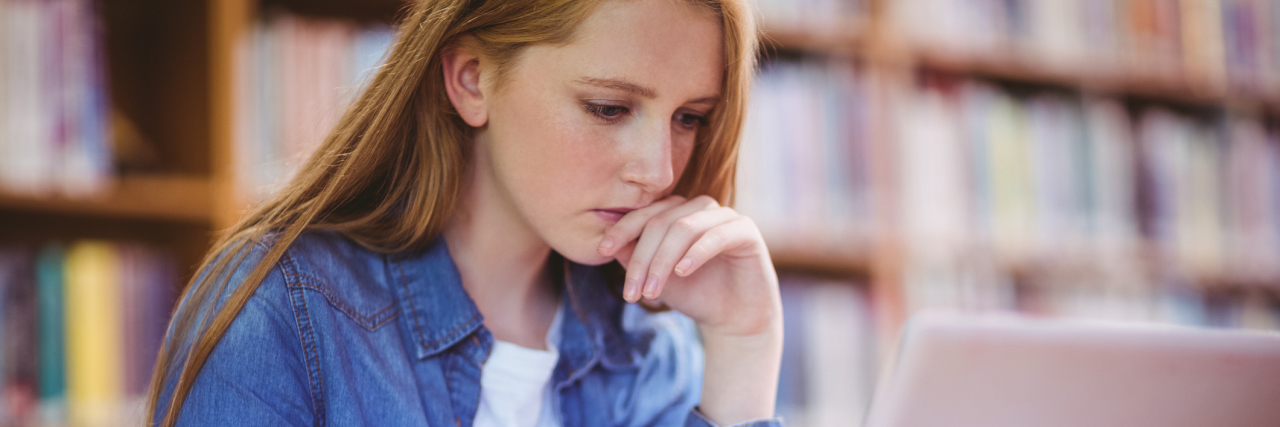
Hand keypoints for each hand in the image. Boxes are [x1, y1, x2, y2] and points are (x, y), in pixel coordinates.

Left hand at [596, 195, 780, 337]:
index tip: (603, 250)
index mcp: (678, 213)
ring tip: (652, 290)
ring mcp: (725, 217)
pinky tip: (682, 273)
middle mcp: (701, 208)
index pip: (645, 214)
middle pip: (661, 222)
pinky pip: (717, 235)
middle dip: (642, 258)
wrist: (734, 320)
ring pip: (684, 227)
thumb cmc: (695, 295)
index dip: (622, 230)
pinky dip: (696, 253)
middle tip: (631, 291)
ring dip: (663, 260)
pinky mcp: (746, 231)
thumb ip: (636, 258)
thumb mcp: (658, 279)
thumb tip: (609, 243)